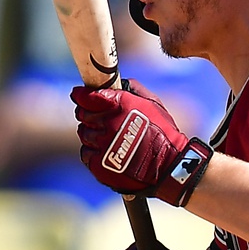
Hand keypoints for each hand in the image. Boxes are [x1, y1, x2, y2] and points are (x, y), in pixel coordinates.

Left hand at [74, 81, 209, 202]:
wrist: (170, 166)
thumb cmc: (164, 133)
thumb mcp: (153, 103)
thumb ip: (133, 89)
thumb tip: (118, 83)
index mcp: (119, 105)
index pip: (87, 97)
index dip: (81, 96)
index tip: (78, 96)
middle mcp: (108, 123)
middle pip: (83, 115)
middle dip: (88, 115)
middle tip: (97, 120)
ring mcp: (102, 144)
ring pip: (84, 134)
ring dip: (91, 134)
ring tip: (106, 138)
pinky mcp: (99, 164)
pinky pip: (86, 153)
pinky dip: (93, 152)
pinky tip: (106, 153)